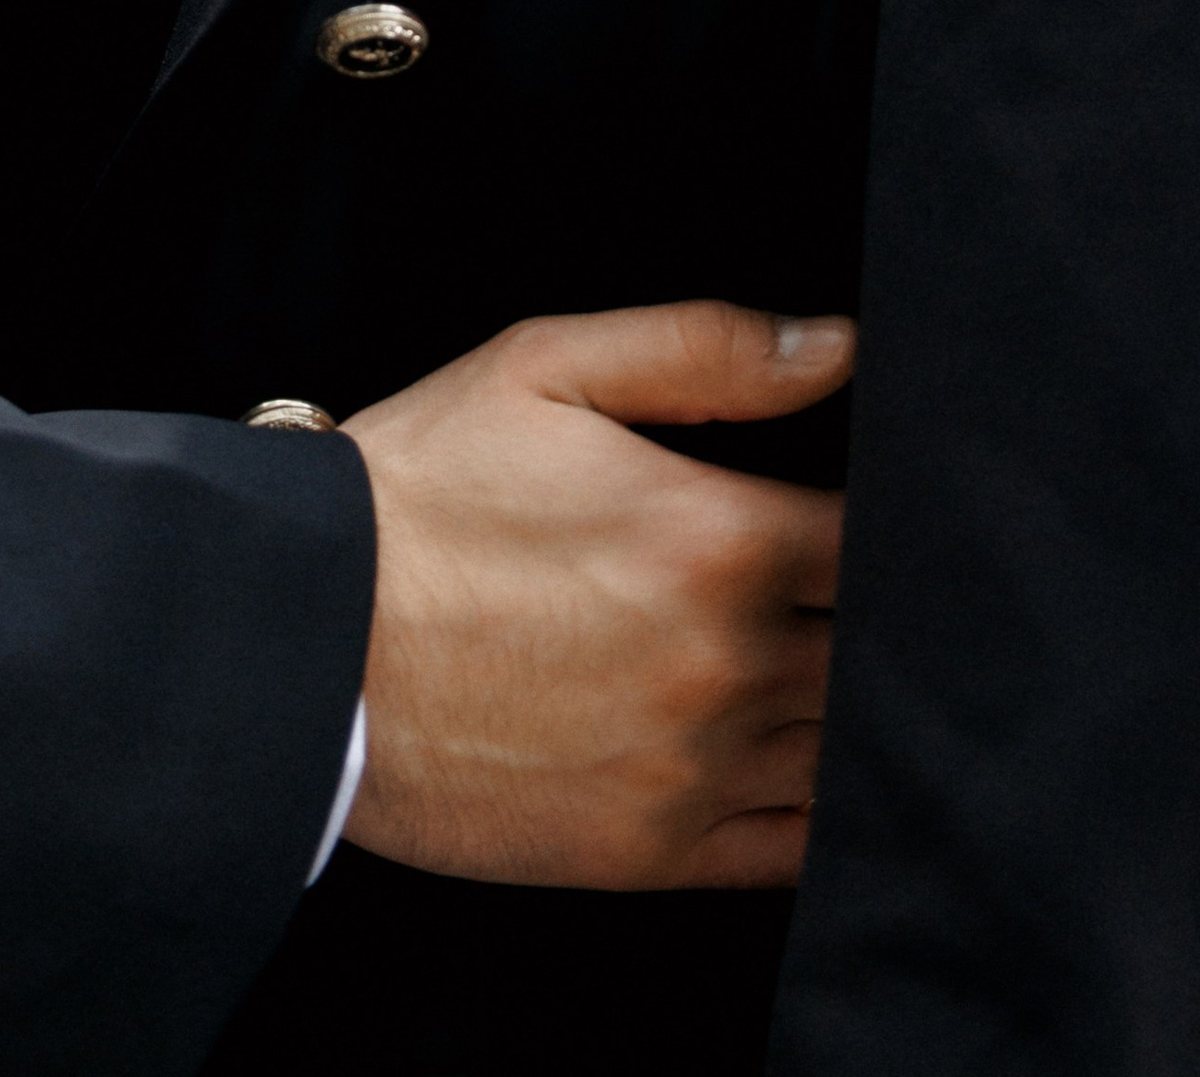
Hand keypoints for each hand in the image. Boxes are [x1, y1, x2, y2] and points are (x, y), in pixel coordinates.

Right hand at [343, 298, 852, 891]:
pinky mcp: (651, 853)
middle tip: (860, 590)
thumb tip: (839, 345)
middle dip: (881, 617)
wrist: (304, 640)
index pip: (880, 540)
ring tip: (827, 666)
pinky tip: (810, 764)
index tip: (880, 512)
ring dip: (858, 712)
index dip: (896, 521)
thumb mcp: (545, 365)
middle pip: (878, 652)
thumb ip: (704, 347)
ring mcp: (691, 771)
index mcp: (715, 538)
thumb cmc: (420, 492)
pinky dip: (826, 810)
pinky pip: (796, 848)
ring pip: (849, 752)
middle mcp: (723, 666)